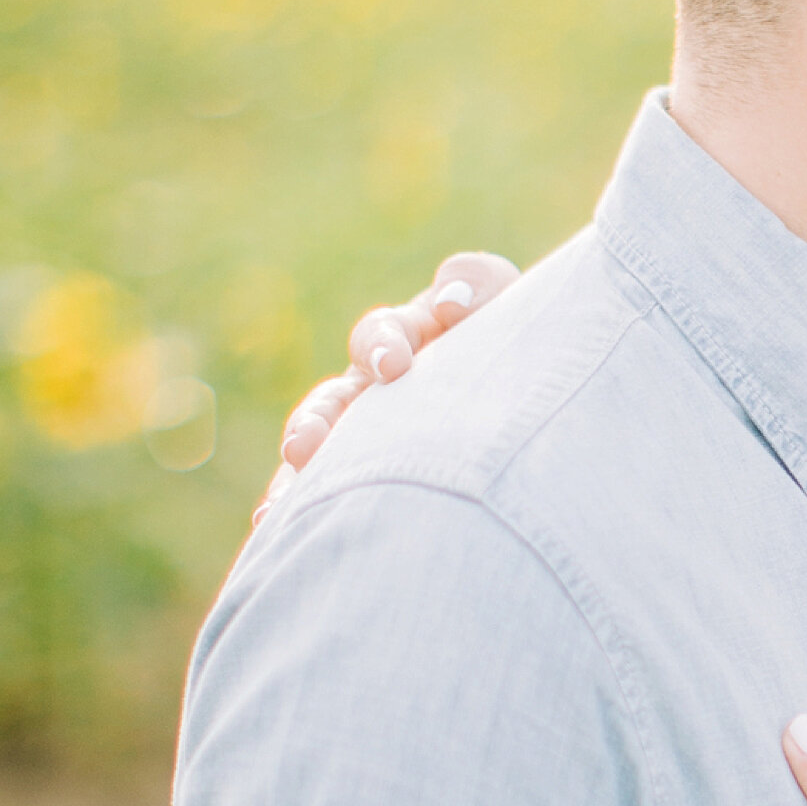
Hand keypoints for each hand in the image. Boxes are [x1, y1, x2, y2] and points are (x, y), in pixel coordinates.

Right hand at [261, 253, 517, 513]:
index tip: (394, 366)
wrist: (532, 404)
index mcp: (404, 339)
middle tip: (304, 446)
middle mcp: (371, 389)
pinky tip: (274, 524)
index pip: (381, 334)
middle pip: (332, 400)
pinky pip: (320, 490)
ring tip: (278, 501)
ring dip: (298, 475)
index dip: (383, 344)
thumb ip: (477, 281)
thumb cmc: (516, 341)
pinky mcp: (361, 476)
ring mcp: (362, 434)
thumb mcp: (505, 301)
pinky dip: (296, 504)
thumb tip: (448, 305)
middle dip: (317, 422)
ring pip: (318, 450)